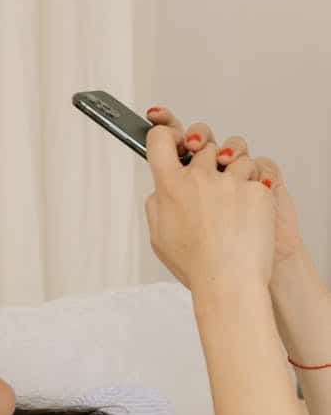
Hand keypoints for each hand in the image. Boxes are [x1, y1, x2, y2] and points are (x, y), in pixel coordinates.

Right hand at [142, 109, 276, 292]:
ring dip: (233, 170)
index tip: (167, 133)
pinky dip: (253, 189)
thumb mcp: (158, 235)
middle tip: (208, 176)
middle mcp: (198, 178)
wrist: (228, 281)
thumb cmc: (195, 264)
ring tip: (231, 199)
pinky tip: (247, 214)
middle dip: (206, 155)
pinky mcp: (257, 189)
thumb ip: (157, 204)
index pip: (161, 139)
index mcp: (169, 186)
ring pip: (235, 154)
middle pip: (202, 142)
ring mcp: (230, 181)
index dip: (164, 132)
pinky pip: (256, 175)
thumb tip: (162, 188)